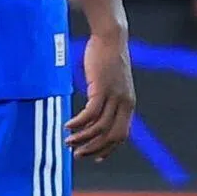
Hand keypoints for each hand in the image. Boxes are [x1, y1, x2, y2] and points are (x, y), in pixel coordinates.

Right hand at [65, 25, 135, 160]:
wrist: (111, 38)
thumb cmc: (108, 59)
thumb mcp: (111, 83)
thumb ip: (107, 100)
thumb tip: (93, 116)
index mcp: (129, 103)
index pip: (122, 135)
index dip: (109, 149)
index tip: (96, 157)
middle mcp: (125, 102)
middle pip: (112, 136)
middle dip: (94, 149)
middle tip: (76, 154)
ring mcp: (114, 96)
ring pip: (99, 127)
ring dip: (82, 138)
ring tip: (68, 141)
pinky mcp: (102, 88)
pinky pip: (90, 113)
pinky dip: (78, 123)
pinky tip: (68, 126)